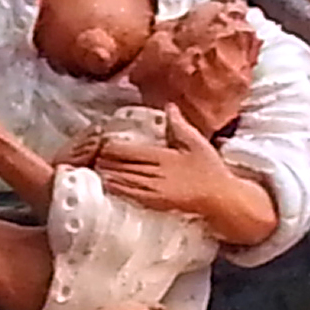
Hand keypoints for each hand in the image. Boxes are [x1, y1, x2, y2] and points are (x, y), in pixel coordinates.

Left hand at [88, 107, 278, 247]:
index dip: (110, 148)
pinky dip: (116, 190)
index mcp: (162, 156)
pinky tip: (107, 187)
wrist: (221, 199)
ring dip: (105, 175)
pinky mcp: (154, 203)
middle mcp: (154, 174)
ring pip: (120, 182)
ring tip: (92, 170)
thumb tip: (169, 105)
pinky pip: (129, 196)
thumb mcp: (197, 142)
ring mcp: (152, 191)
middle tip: (88, 156)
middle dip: (102, 161)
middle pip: (119, 166)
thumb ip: (180, 124)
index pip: (127, 151)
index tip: (100, 143)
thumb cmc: (210, 170)